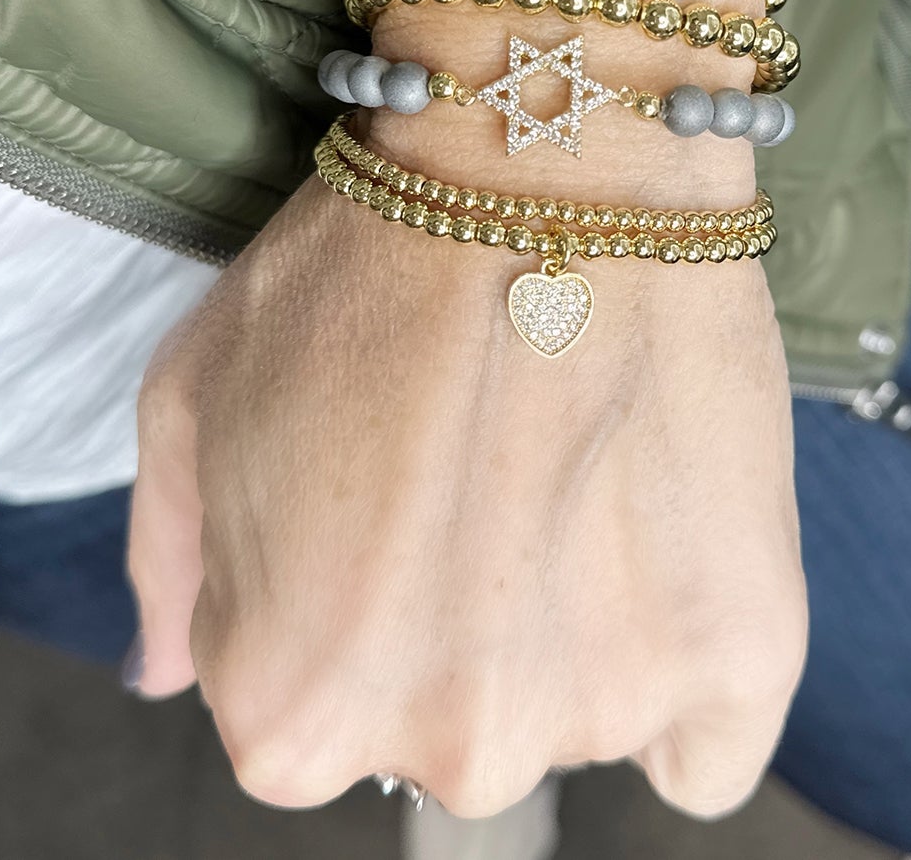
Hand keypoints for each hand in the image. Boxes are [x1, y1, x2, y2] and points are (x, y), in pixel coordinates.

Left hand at [128, 0, 807, 818]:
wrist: (550, 159)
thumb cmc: (365, 262)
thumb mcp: (194, 390)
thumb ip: (170, 563)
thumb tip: (173, 673)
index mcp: (295, 704)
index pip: (305, 711)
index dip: (337, 591)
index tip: (385, 498)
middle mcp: (444, 746)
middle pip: (445, 727)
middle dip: (455, 626)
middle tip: (490, 474)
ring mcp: (605, 708)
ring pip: (578, 717)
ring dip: (576, 629)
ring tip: (581, 465)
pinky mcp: (740, 649)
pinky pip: (710, 750)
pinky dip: (690, 678)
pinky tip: (661, 556)